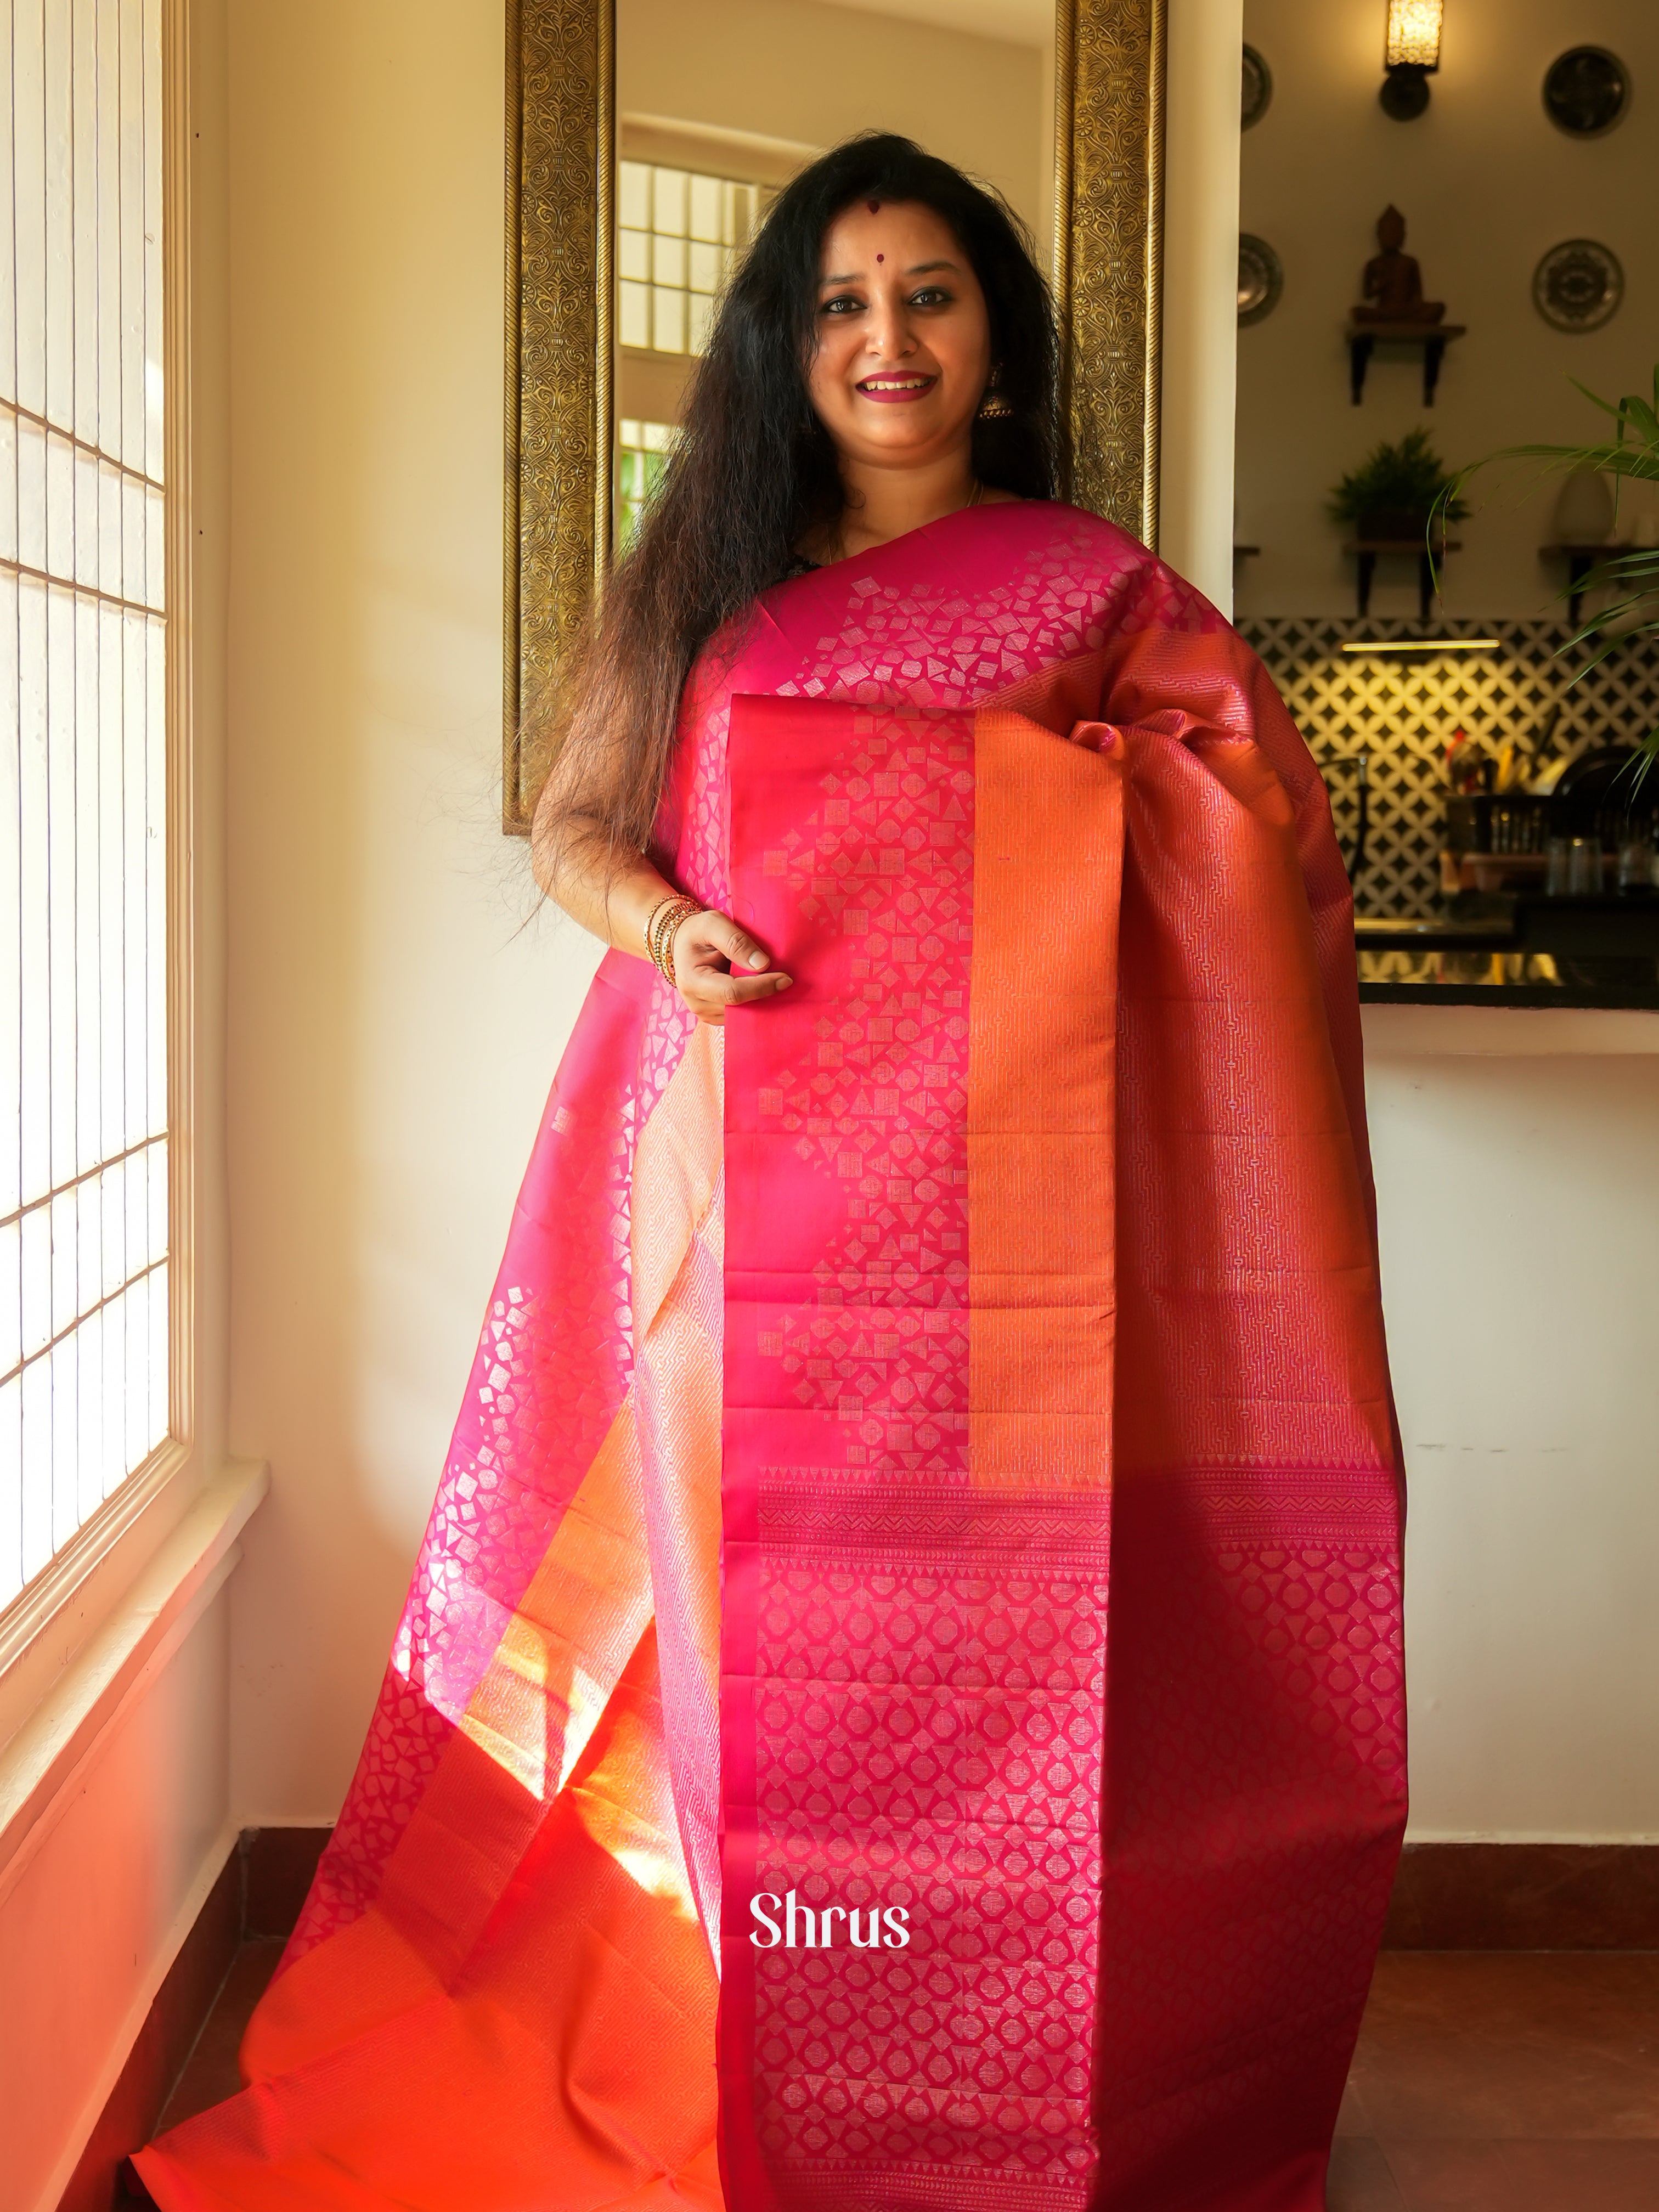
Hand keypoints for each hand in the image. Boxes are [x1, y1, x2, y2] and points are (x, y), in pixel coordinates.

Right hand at [671, 909, 791, 1025]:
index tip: (785, 978)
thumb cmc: (697, 931)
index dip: (761, 987)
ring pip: (742, 1015)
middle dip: (765, 994)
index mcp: (693, 981)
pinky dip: (754, 1004)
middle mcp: (696, 1004)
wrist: (683, 942)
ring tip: (775, 982)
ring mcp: (705, 1014)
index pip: (733, 993)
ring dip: (761, 1001)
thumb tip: (762, 964)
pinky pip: (740, 1016)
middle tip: (786, 979)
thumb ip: (736, 941)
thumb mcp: (713, 924)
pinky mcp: (714, 1016)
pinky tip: (763, 989)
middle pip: (740, 1007)